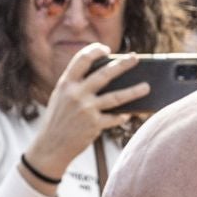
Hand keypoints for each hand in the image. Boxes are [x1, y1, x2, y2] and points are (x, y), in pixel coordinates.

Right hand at [25, 43, 149, 178]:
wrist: (50, 146)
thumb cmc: (58, 120)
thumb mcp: (61, 97)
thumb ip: (76, 85)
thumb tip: (105, 76)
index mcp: (66, 84)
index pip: (82, 59)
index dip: (95, 51)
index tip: (106, 49)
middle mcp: (76, 94)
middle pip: (104, 74)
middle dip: (122, 64)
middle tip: (135, 58)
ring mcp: (86, 109)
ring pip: (116, 97)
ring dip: (134, 91)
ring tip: (146, 87)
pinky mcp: (94, 125)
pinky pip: (114, 118)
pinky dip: (123, 116)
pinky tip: (129, 114)